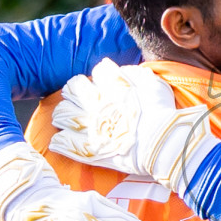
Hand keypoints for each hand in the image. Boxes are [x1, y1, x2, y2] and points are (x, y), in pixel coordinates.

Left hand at [47, 59, 220, 191]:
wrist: (160, 143)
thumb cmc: (161, 112)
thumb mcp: (154, 84)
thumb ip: (135, 74)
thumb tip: (120, 70)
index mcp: (112, 86)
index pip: (97, 72)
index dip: (100, 76)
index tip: (104, 83)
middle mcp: (95, 103)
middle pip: (72, 89)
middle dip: (73, 92)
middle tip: (77, 98)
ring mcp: (88, 126)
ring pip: (62, 114)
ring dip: (61, 114)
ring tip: (63, 119)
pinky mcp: (86, 149)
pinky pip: (62, 143)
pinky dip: (59, 141)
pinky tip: (59, 140)